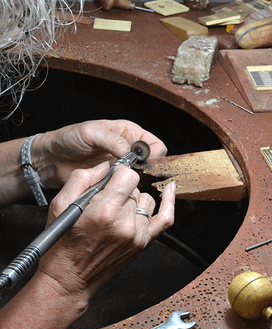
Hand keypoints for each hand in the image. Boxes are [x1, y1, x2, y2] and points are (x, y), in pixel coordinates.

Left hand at [32, 119, 166, 188]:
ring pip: (141, 175)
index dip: (152, 154)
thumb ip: (113, 141)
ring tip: (119, 178)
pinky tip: (113, 185)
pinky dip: (123, 187)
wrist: (51, 159)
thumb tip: (130, 152)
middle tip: (131, 172)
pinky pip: (127, 185)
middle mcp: (128, 148)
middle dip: (145, 169)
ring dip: (133, 179)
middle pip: (152, 162)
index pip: (154, 144)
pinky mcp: (114, 179)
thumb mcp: (90, 133)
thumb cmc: (68, 139)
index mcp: (128, 132)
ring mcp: (122, 165)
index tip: (141, 162)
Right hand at [35, 162, 175, 300]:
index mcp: (105, 211)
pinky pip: (166, 218)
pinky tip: (171, 188)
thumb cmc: (63, 243)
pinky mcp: (144, 243)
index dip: (118, 173)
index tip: (110, 178)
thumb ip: (84, 178)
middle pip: (135, 189)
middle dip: (120, 189)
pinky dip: (170, 202)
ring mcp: (137, 235)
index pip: (128, 176)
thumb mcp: (61, 204)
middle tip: (104, 200)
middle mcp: (125, 223)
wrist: (69, 278)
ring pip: (147, 200)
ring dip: (134, 200)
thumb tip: (106, 165)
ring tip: (116, 209)